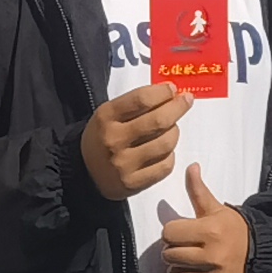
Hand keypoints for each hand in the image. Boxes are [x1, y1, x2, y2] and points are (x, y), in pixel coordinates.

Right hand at [82, 81, 184, 200]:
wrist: (85, 171)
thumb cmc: (104, 136)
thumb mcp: (110, 113)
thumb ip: (137, 103)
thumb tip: (170, 92)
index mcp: (106, 117)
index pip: (142, 99)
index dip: (163, 92)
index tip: (172, 89)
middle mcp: (114, 140)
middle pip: (158, 121)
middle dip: (178, 108)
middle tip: (186, 101)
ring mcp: (123, 164)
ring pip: (166, 143)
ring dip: (174, 132)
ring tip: (170, 129)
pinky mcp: (133, 183)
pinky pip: (165, 165)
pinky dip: (170, 155)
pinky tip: (163, 151)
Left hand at [154, 164, 250, 272]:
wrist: (262, 256)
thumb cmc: (234, 230)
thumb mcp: (217, 209)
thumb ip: (198, 191)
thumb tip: (191, 166)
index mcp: (210, 232)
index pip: (168, 234)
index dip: (173, 231)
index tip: (183, 231)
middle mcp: (212, 256)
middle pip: (169, 256)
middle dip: (174, 250)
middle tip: (187, 247)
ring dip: (180, 269)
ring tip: (193, 262)